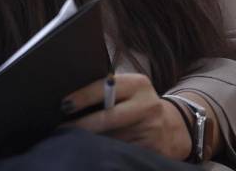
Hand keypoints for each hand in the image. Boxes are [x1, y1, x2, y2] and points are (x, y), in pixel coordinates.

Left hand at [59, 73, 189, 160]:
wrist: (173, 127)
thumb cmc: (138, 105)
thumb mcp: (129, 90)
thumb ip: (108, 91)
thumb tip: (72, 102)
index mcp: (138, 84)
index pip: (105, 87)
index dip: (83, 97)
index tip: (64, 105)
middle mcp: (147, 104)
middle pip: (108, 117)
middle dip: (83, 125)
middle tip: (62, 129)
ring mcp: (151, 129)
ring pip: (113, 138)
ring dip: (92, 140)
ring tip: (75, 140)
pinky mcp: (152, 149)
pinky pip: (122, 151)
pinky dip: (107, 152)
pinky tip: (97, 151)